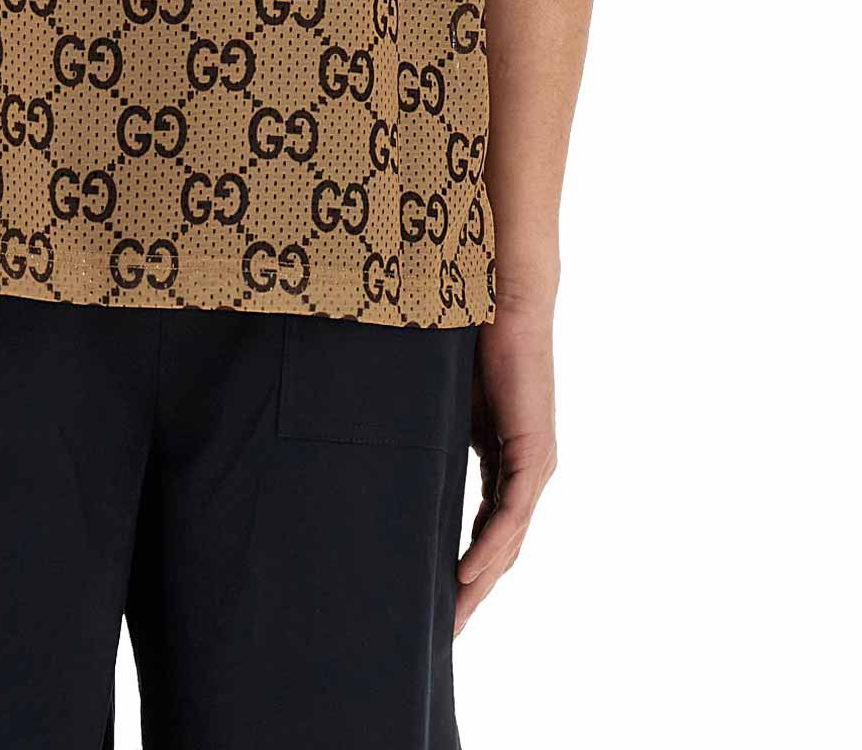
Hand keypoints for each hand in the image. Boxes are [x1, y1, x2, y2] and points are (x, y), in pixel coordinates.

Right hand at [456, 300, 556, 634]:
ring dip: (481, 582)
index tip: (440, 604)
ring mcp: (534, 464)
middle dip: (474, 594)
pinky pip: (511, 513)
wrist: (505, 301)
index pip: (490, 531)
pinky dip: (489, 547)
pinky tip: (466, 574)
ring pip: (509, 540)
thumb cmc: (475, 342)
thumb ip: (439, 438)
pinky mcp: (532, 450)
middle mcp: (528, 471)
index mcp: (509, 462)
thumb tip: (399, 457)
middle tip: (446, 633)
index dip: (468, 571)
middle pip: (502, 549)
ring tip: (453, 617)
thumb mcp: (451, 407)